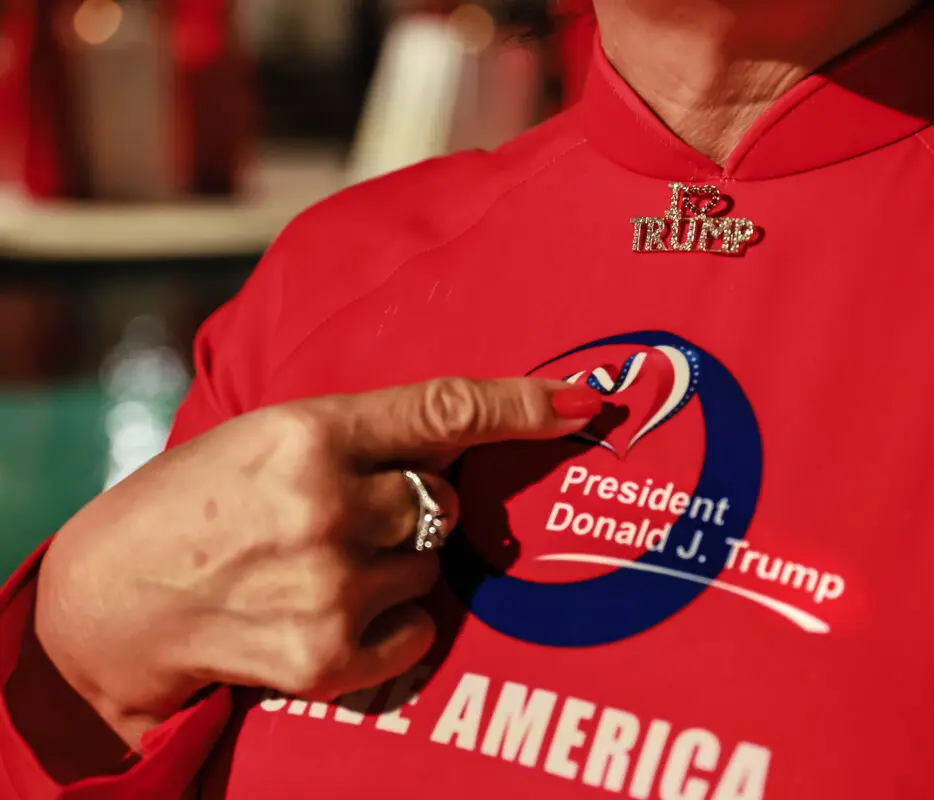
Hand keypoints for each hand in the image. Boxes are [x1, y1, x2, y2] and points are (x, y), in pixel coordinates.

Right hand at [33, 378, 602, 747]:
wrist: (114, 601)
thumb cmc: (196, 504)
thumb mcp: (266, 437)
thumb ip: (364, 435)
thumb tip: (466, 438)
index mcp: (306, 433)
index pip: (442, 409)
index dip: (520, 404)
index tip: (579, 403)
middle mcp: (323, 506)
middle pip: (447, 501)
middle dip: (415, 507)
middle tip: (344, 516)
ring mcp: (329, 586)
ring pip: (433, 566)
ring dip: (397, 566)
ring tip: (318, 566)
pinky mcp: (329, 655)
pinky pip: (422, 628)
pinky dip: (395, 623)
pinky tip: (331, 611)